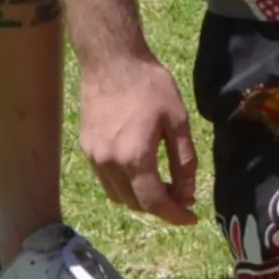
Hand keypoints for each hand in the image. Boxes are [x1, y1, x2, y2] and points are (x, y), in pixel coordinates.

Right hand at [79, 53, 200, 224]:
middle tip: (182, 197)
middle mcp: (109, 164)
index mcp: (134, 158)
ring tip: (163, 184)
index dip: (175, 215)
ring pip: (118, 196)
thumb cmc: (150, 86)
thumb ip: (184, 162)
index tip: (192, 218)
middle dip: (161, 207)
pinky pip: (106, 182)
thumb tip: (187, 194)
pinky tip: (140, 171)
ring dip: (141, 199)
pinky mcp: (86, 149)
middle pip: (135, 204)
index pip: (154, 203)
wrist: (112, 61)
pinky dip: (125, 186)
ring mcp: (93, 158)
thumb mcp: (177, 121)